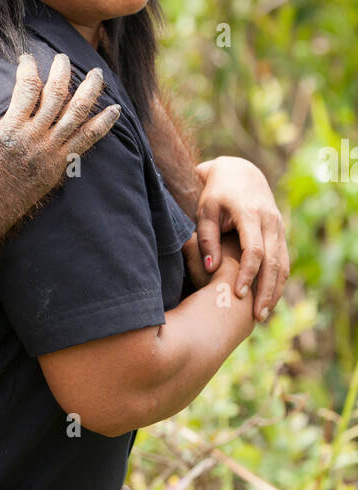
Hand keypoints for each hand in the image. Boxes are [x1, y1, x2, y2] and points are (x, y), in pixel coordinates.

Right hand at [0, 53, 118, 240]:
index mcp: (5, 132)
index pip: (26, 88)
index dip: (28, 69)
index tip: (27, 59)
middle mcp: (30, 140)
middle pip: (55, 95)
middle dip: (61, 71)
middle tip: (62, 58)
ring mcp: (47, 156)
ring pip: (76, 114)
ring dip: (89, 91)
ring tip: (97, 74)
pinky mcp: (56, 172)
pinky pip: (85, 142)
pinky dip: (102, 125)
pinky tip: (115, 110)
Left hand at [195, 157, 288, 321]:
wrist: (240, 173)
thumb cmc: (216, 194)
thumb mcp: (205, 210)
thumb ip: (207, 238)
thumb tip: (212, 268)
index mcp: (251, 213)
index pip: (255, 250)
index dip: (247, 274)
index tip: (237, 294)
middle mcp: (270, 221)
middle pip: (274, 262)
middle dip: (265, 290)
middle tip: (255, 316)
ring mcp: (279, 227)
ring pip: (283, 264)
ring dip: (274, 290)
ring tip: (262, 315)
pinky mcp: (281, 233)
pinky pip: (284, 261)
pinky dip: (278, 282)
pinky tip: (268, 300)